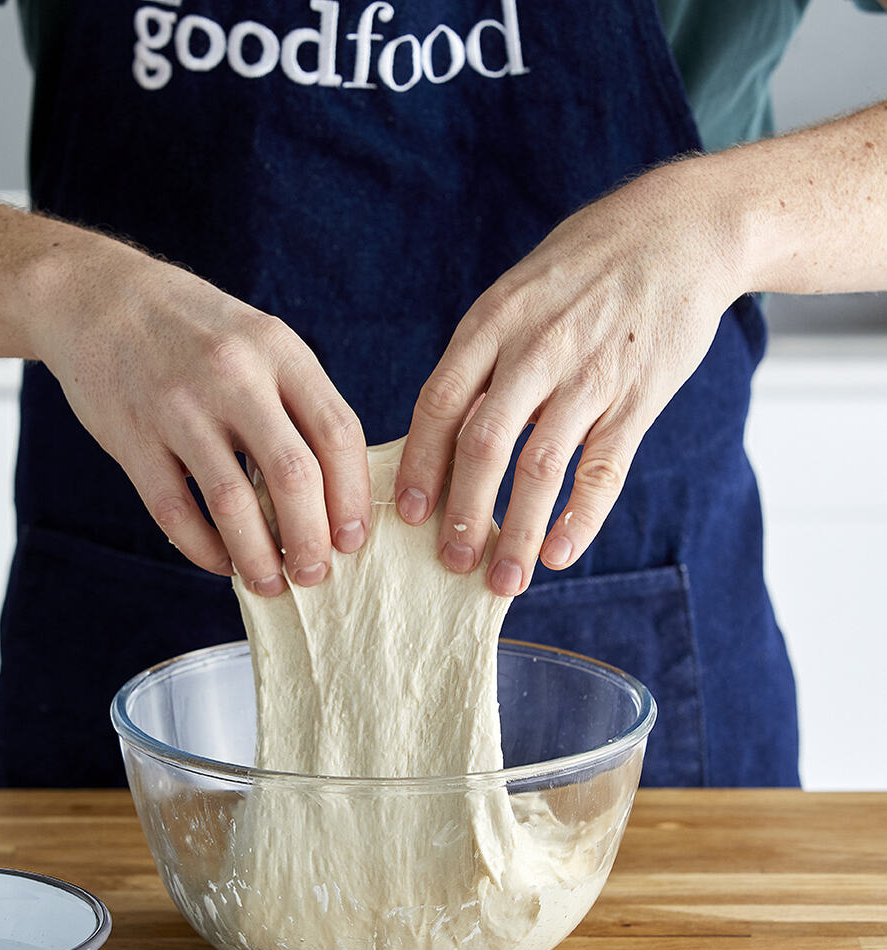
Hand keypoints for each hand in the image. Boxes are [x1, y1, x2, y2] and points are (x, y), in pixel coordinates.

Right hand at [35, 231, 370, 593]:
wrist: (96, 297)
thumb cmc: (192, 329)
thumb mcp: (258, 339)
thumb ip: (297, 401)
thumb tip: (335, 491)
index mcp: (278, 350)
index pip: (338, 432)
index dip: (352, 497)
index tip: (353, 539)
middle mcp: (233, 376)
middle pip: (293, 475)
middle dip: (311, 539)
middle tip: (316, 575)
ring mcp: (179, 407)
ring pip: (232, 503)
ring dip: (258, 557)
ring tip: (270, 584)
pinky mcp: (133, 437)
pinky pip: (174, 511)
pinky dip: (203, 549)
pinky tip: (220, 563)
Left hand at [394, 160, 742, 594]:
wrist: (680, 230)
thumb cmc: (583, 268)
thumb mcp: (516, 294)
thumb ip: (481, 359)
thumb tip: (441, 434)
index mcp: (492, 323)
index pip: (439, 403)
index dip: (420, 463)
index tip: (407, 513)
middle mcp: (535, 351)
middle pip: (483, 444)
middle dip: (462, 511)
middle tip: (449, 562)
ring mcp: (589, 376)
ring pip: (542, 468)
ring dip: (516, 530)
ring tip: (501, 580)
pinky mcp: (638, 397)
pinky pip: (604, 470)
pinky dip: (580, 518)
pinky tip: (559, 555)